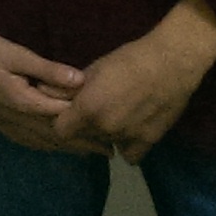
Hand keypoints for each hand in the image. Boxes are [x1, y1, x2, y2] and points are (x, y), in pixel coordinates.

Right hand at [0, 23, 102, 153]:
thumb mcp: (15, 53)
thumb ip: (48, 69)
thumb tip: (80, 81)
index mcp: (21, 102)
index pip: (62, 117)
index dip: (86, 124)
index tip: (110, 130)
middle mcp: (14, 118)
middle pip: (54, 136)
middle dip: (82, 144)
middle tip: (108, 151)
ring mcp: (3, 122)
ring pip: (40, 141)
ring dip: (65, 148)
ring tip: (87, 152)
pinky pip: (24, 140)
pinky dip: (43, 145)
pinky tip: (50, 145)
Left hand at [58, 0, 215, 161]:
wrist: (171, 63)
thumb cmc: (128, 60)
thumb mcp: (93, 69)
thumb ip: (69, 89)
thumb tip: (44, 92)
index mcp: (88, 109)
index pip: (61, 131)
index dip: (62, 122)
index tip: (69, 113)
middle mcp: (106, 128)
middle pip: (84, 138)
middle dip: (84, 127)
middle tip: (94, 110)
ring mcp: (128, 138)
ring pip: (106, 145)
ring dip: (106, 135)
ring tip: (116, 115)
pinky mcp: (149, 142)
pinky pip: (130, 155)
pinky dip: (127, 146)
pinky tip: (130, 131)